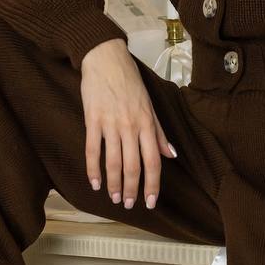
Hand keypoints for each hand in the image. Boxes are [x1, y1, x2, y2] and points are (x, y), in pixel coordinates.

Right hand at [79, 38, 174, 209]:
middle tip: (129, 205)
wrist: (106, 59)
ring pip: (112, 162)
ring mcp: (110, 124)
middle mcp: (131, 126)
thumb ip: (159, 132)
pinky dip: (93, 169)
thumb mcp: (150, 105)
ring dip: (113, 184)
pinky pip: (92, 150)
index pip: (153, 161)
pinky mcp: (92, 120)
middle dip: (132, 189)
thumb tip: (172, 155)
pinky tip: (94, 183)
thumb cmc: (130, 81)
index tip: (150, 201)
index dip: (152, 184)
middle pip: (132, 166)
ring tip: (114, 198)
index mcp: (147, 123)